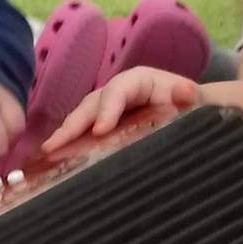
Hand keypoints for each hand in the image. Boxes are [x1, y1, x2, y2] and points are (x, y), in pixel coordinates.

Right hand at [44, 68, 200, 151]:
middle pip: (91, 105)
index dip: (107, 109)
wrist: (193, 113)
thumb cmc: (193, 106)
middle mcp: (117, 92)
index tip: (101, 131)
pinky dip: (70, 145)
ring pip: (83, 118)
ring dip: (65, 135)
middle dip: (73, 124)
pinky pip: (84, 133)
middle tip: (55, 145)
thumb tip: (186, 92)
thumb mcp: (194, 101)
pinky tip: (54, 161)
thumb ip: (189, 97)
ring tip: (48, 152)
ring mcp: (107, 109)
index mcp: (139, 81)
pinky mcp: (105, 127)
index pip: (118, 91)